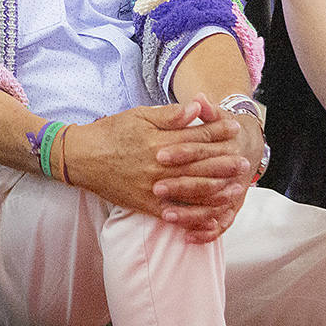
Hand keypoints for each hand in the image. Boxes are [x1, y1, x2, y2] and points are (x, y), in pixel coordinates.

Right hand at [67, 99, 249, 235]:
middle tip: (244, 163)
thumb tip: (196, 108)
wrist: (81, 158)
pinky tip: (211, 217)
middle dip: (224, 164)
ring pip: (191, 192)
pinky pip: (175, 214)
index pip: (195, 137)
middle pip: (199, 166)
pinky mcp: (146, 205)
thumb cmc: (111, 132)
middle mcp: (159, 166)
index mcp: (158, 141)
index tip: (234, 128)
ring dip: (217, 191)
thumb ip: (169, 115)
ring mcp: (153, 188)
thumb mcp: (139, 115)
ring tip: (236, 189)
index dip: (216, 132)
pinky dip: (194, 217)